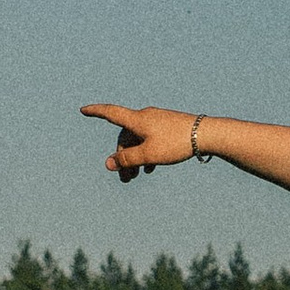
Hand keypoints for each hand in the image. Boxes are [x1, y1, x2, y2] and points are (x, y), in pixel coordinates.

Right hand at [81, 103, 200, 180]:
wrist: (206, 134)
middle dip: (122, 157)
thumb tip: (109, 163)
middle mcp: (145, 117)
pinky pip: (149, 140)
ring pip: (137, 140)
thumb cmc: (176, 143)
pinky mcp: (167, 127)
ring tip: (136, 177)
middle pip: (125, 137)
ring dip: (134, 158)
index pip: (111, 113)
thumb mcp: (149, 155)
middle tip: (125, 179)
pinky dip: (145, 153)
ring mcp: (157, 121)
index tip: (83, 110)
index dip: (96, 112)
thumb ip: (127, 160)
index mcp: (138, 120)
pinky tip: (151, 169)